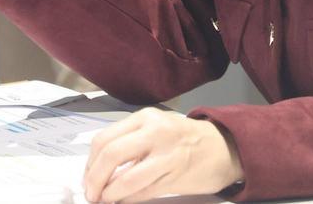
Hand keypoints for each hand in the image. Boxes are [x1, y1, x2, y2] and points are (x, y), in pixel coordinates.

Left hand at [83, 108, 243, 202]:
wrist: (224, 148)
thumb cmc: (185, 139)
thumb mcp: (156, 128)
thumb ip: (129, 140)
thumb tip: (96, 167)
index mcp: (147, 118)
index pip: (105, 140)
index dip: (90, 163)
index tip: (87, 177)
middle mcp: (156, 132)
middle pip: (111, 155)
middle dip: (94, 180)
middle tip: (91, 193)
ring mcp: (168, 155)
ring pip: (126, 179)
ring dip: (110, 195)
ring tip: (106, 199)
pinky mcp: (176, 176)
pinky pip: (142, 192)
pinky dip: (128, 200)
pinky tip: (124, 200)